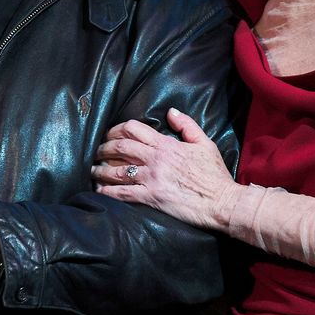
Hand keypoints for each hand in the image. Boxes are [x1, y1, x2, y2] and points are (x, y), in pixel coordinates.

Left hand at [91, 108, 235, 230]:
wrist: (221, 202)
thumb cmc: (214, 174)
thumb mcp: (204, 143)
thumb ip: (187, 125)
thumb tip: (170, 112)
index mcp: (166, 144)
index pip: (133, 129)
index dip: (116, 130)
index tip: (110, 135)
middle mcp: (155, 159)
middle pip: (119, 147)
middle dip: (103, 148)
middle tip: (97, 151)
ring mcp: (151, 178)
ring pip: (116, 170)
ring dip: (100, 170)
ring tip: (93, 170)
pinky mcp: (150, 197)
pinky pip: (122, 193)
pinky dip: (107, 191)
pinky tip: (99, 190)